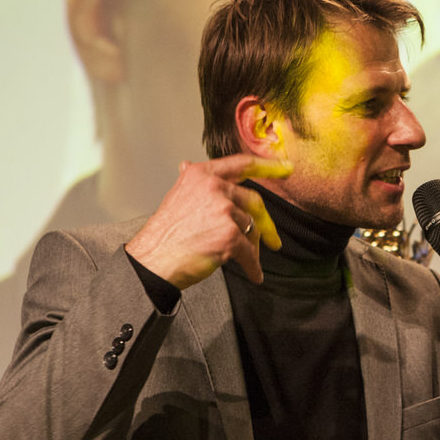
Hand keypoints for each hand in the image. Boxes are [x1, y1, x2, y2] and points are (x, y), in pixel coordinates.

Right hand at [126, 154, 290, 288]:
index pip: (241, 164)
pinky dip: (253, 266)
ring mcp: (223, 210)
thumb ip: (193, 184)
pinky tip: (254, 274)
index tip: (286, 167)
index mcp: (201, 175)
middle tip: (275, 241)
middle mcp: (214, 188)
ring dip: (252, 247)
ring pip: (252, 228)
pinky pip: (250, 252)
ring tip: (247, 261)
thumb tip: (188, 164)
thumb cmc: (164, 234)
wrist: (153, 260)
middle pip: (254, 201)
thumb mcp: (176, 197)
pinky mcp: (230, 235)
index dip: (268, 166)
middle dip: (266, 224)